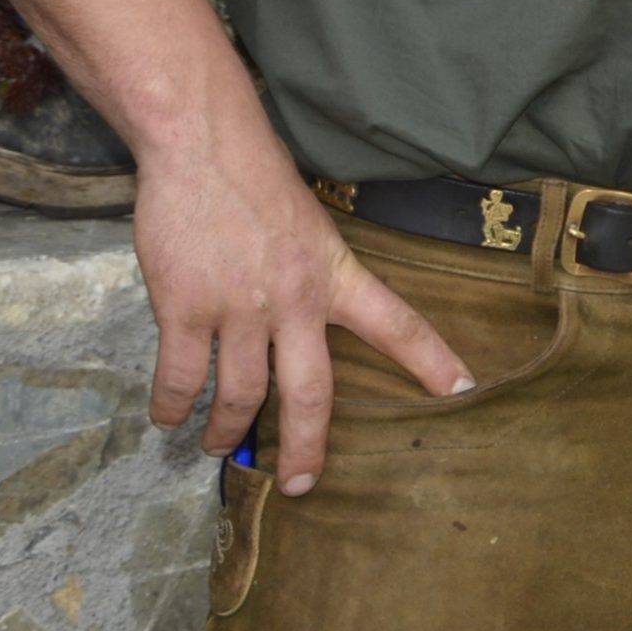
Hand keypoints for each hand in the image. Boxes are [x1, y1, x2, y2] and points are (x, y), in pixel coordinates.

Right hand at [137, 113, 467, 494]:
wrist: (203, 147)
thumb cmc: (257, 181)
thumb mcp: (311, 226)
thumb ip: (313, 278)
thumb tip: (302, 323)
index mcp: (333, 275)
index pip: (396, 321)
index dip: (430, 358)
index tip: (462, 388)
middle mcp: (293, 300)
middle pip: (311, 392)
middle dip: (306, 447)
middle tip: (299, 484)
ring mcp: (238, 308)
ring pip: (239, 395)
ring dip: (226, 432)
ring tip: (220, 447)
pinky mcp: (185, 308)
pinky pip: (180, 378)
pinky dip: (171, 407)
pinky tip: (169, 418)